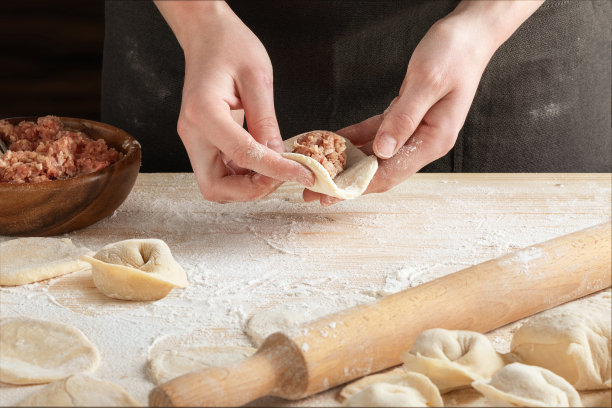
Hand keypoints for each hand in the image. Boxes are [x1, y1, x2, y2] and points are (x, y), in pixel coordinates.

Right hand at [156, 1, 313, 202]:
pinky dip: (246, 174)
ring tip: (278, 167)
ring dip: (249, 185)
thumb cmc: (229, 46)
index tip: (303, 173)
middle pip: (216, 187)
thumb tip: (279, 156)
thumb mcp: (258, 78)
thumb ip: (267, 121)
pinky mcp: (204, 142)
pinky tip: (266, 159)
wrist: (206, 35)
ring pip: (218, 185)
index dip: (275, 170)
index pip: (243, 155)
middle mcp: (193, 133)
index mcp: (204, 113)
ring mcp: (196, 140)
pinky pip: (223, 172)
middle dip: (251, 190)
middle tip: (282, 175)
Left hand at [304, 0, 542, 205]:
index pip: (391, 172)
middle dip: (348, 181)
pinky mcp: (407, 117)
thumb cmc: (455, 53)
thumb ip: (404, 117)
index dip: (359, 185)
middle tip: (316, 191)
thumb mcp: (427, 82)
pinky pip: (376, 132)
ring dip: (348, 163)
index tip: (332, 193)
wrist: (470, 33)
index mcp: (434, 139)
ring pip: (376, 155)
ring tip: (319, 171)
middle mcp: (425, 140)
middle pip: (381, 170)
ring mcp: (416, 130)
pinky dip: (356, 138)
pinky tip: (335, 141)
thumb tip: (382, 150)